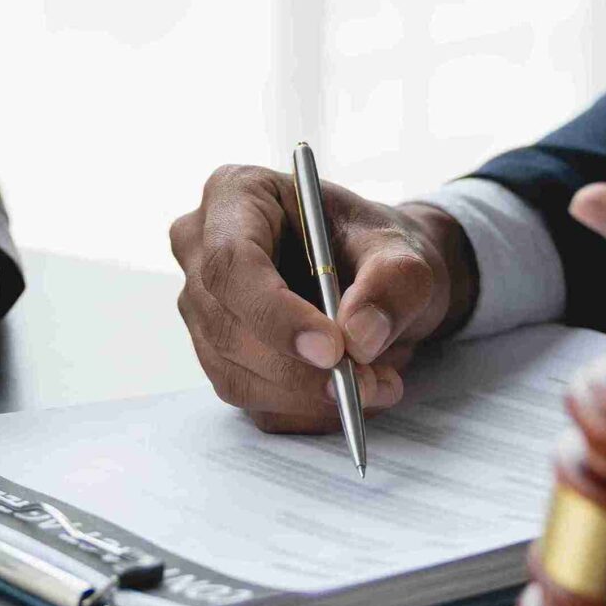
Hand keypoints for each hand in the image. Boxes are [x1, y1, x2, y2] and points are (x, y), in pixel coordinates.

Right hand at [168, 166, 475, 431]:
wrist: (378, 280)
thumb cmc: (376, 248)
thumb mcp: (404, 250)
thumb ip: (392, 283)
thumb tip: (359, 338)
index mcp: (236, 195)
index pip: (232, 263)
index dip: (276, 314)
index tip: (333, 350)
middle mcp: (202, 250)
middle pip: (227, 326)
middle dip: (299, 368)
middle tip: (369, 380)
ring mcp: (203, 310)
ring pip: (236, 375)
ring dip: (308, 396)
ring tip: (376, 383)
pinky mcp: (221, 358)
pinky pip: (254, 403)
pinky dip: (308, 410)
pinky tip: (353, 392)